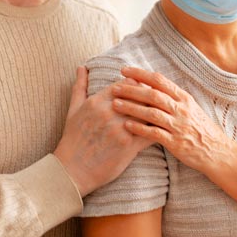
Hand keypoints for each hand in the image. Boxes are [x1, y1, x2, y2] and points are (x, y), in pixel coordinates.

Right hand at [54, 67, 152, 196]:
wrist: (71, 171)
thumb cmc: (72, 140)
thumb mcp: (73, 110)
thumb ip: (79, 86)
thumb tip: (81, 66)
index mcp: (98, 101)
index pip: (127, 84)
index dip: (138, 85)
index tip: (143, 89)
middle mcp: (110, 112)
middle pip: (141, 96)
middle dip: (150, 97)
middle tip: (159, 100)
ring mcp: (120, 129)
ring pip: (148, 113)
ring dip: (157, 113)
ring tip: (165, 113)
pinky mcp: (129, 146)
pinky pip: (150, 134)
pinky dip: (159, 131)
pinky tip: (164, 131)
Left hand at [111, 66, 233, 175]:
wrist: (218, 151)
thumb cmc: (202, 130)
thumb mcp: (191, 108)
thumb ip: (174, 98)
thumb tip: (154, 86)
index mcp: (184, 98)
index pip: (159, 80)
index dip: (140, 74)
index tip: (124, 70)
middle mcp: (182, 109)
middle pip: (153, 94)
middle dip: (132, 89)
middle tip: (115, 87)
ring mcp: (179, 125)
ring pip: (152, 112)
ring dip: (132, 107)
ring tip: (115, 104)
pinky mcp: (176, 142)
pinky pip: (154, 133)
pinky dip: (139, 128)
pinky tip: (126, 125)